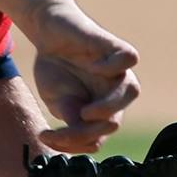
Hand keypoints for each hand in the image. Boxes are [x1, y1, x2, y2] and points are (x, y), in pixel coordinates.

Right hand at [27, 3, 140, 153]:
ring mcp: (115, 69)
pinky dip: (113, 66)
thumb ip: (71, 118)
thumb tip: (80, 137)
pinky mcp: (112, 45)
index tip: (45, 136)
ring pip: (130, 91)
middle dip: (91, 131)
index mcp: (100, 111)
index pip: (97, 137)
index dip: (74, 144)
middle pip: (115, 121)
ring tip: (86, 112)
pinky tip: (92, 67)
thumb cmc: (55, 68)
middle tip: (65, 128)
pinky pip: (127, 57)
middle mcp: (112, 92)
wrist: (47, 31)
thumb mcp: (57, 99)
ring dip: (110, 107)